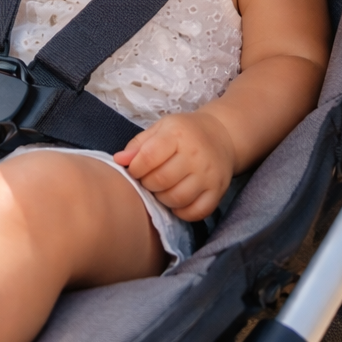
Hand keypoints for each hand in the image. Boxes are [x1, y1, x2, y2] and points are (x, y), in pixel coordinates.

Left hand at [113, 111, 236, 221]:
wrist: (222, 136)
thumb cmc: (184, 133)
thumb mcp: (160, 129)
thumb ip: (138, 145)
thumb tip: (119, 160)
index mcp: (177, 135)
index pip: (149, 157)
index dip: (135, 168)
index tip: (134, 169)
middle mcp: (195, 155)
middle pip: (161, 180)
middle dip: (147, 184)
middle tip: (147, 180)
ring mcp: (209, 175)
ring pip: (177, 198)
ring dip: (162, 199)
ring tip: (161, 190)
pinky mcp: (218, 191)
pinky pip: (196, 212)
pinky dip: (182, 212)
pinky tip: (176, 202)